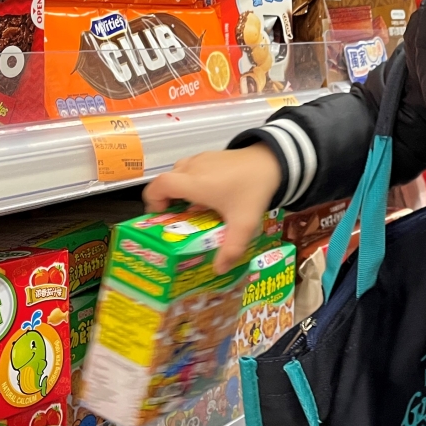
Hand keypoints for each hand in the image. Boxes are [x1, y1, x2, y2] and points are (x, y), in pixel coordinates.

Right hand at [142, 144, 280, 273]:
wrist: (273, 161)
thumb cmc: (253, 189)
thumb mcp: (244, 223)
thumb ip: (231, 248)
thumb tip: (218, 270)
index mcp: (194, 183)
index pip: (158, 186)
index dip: (152, 202)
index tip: (161, 218)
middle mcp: (192, 168)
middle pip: (165, 182)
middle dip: (167, 201)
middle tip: (178, 221)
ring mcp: (201, 158)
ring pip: (177, 174)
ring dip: (179, 191)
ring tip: (194, 210)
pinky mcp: (210, 155)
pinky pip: (190, 168)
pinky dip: (191, 182)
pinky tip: (210, 196)